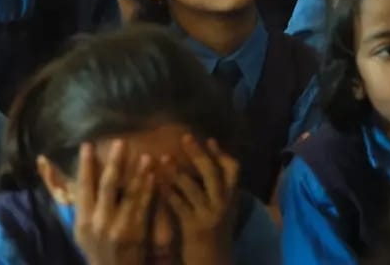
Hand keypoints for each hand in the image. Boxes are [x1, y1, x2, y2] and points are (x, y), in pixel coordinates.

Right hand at [73, 140, 155, 264]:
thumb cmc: (94, 248)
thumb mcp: (79, 229)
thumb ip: (73, 202)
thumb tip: (53, 176)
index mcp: (83, 219)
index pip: (83, 186)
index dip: (85, 165)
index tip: (88, 145)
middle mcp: (99, 222)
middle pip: (106, 186)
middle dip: (114, 162)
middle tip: (120, 142)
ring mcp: (119, 228)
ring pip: (129, 195)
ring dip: (138, 173)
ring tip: (145, 155)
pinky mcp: (136, 233)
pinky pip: (143, 207)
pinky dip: (148, 190)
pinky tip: (153, 176)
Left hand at [164, 136, 237, 264]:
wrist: (214, 264)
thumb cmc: (214, 236)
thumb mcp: (223, 212)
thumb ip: (217, 192)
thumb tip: (205, 167)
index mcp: (231, 199)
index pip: (233, 170)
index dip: (221, 154)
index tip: (209, 139)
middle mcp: (223, 205)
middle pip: (213, 173)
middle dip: (198, 154)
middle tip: (184, 137)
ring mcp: (209, 215)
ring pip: (193, 187)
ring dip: (176, 171)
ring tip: (163, 157)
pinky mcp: (193, 227)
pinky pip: (178, 205)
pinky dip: (167, 192)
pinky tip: (156, 182)